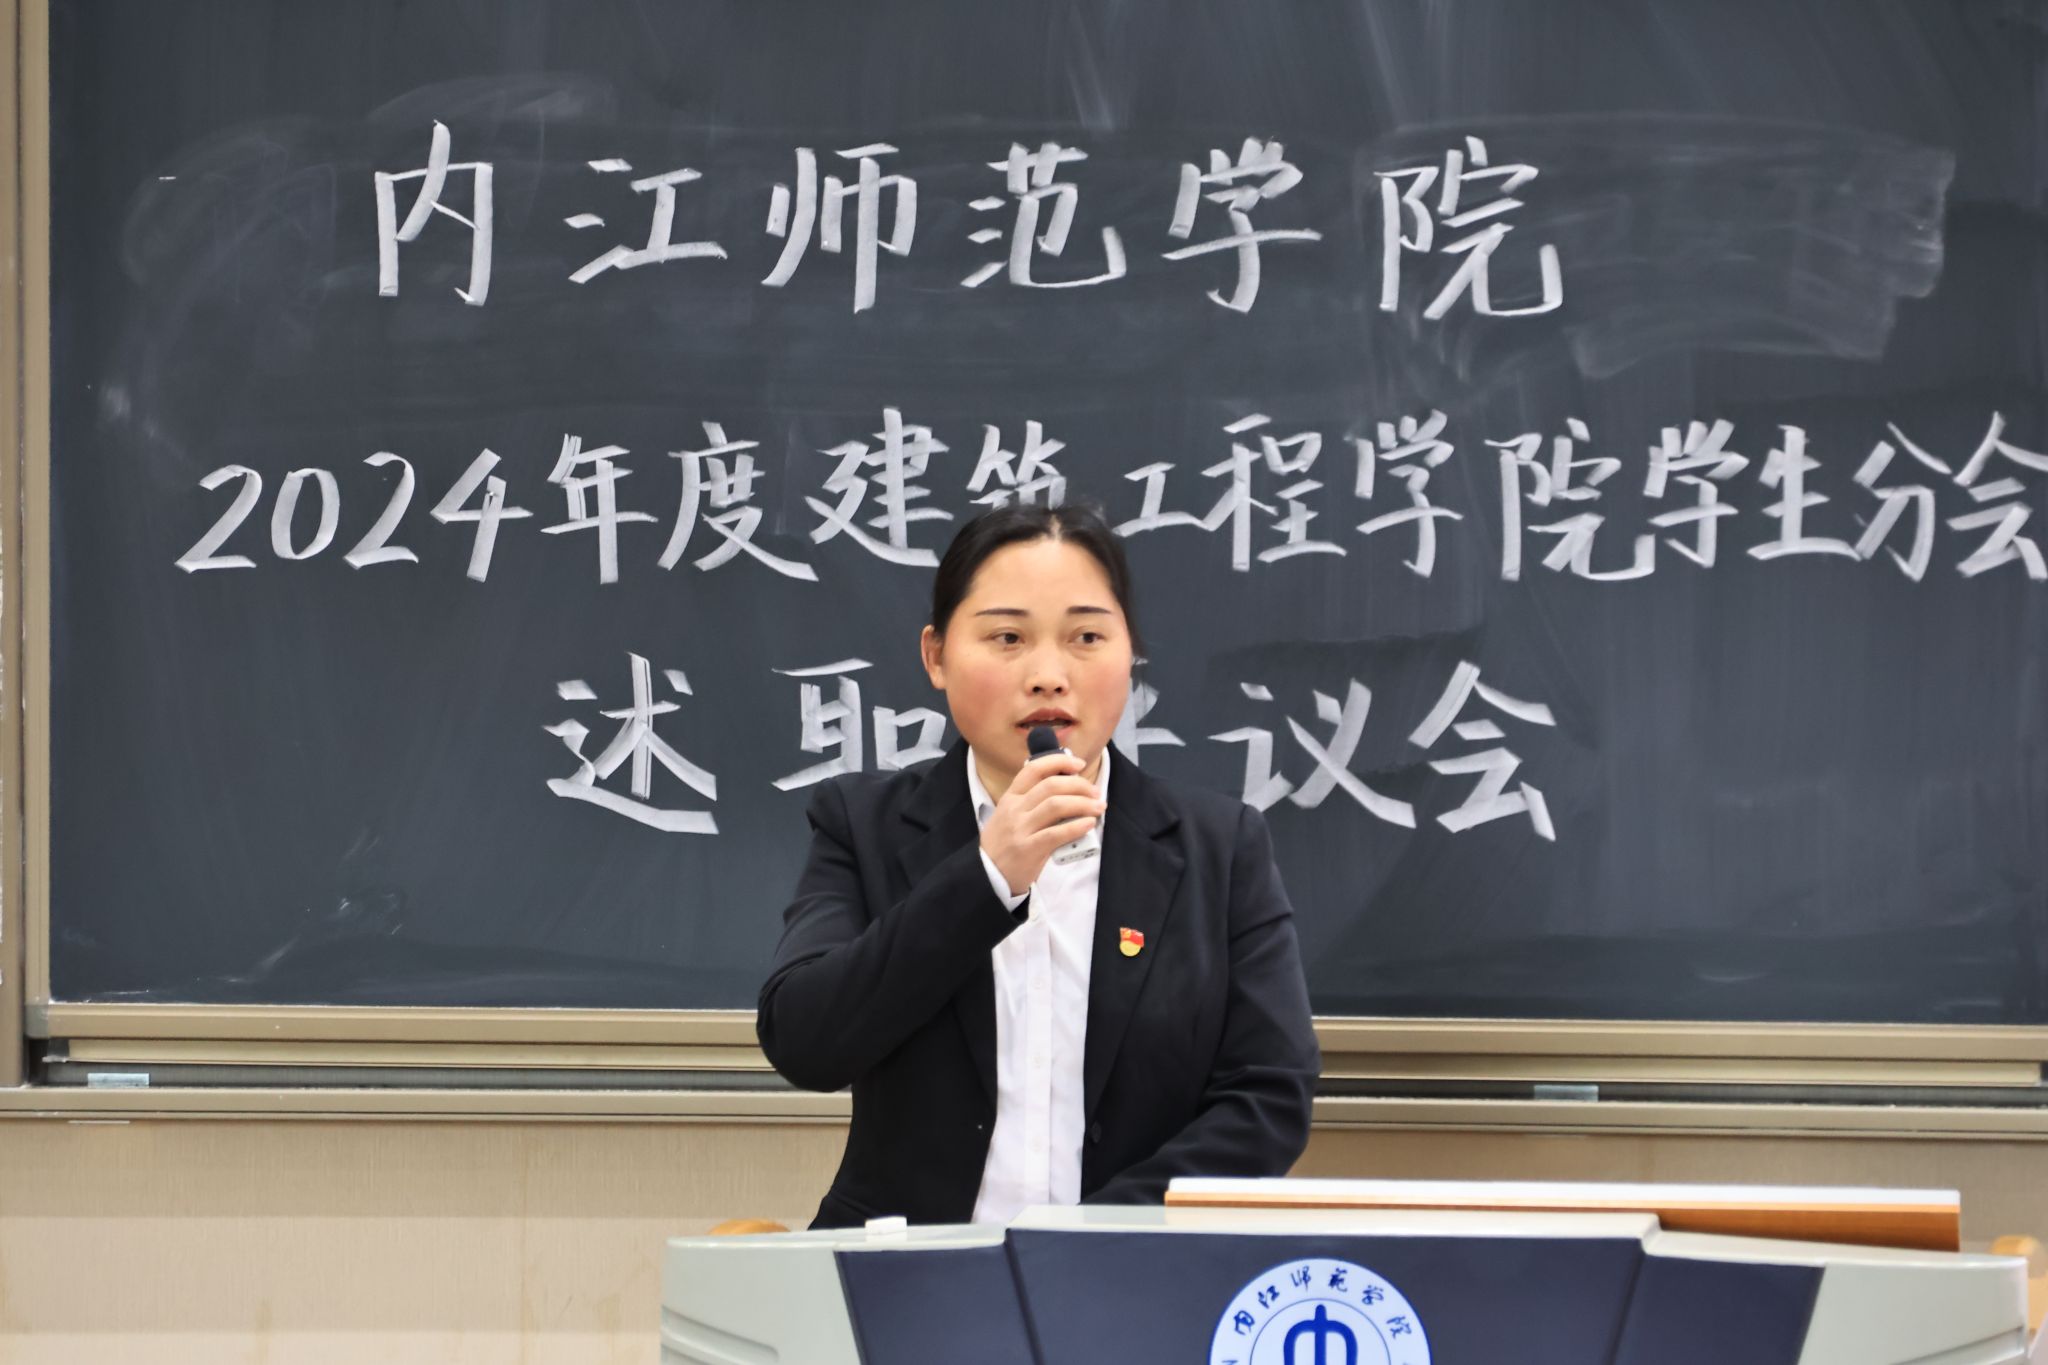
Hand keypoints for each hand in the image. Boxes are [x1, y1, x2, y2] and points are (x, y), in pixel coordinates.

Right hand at [978, 751, 1105, 896]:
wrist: (986, 875)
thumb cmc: (1005, 844)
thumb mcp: (1011, 816)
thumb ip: (1033, 803)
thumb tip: (1069, 791)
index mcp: (1011, 798)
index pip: (1034, 769)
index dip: (1059, 762)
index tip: (1079, 764)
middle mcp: (1014, 809)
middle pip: (1051, 785)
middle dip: (1079, 785)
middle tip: (1095, 793)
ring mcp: (1020, 829)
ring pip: (1056, 805)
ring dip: (1083, 804)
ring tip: (1098, 808)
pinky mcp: (1028, 849)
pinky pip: (1056, 833)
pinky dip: (1076, 826)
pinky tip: (1088, 824)